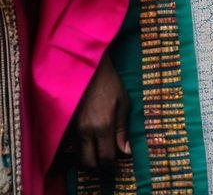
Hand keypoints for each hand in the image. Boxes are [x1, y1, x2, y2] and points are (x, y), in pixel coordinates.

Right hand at [71, 52, 130, 170]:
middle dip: (98, 166)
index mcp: (103, 126)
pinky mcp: (66, 125)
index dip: (112, 165)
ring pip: (78, 157)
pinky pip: (69, 146)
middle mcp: (86, 131)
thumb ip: (122, 129)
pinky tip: (86, 142)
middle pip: (89, 163)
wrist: (88, 68)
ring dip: (87, 158)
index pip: (106, 158)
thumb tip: (126, 151)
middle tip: (106, 159)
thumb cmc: (110, 83)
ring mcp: (73, 129)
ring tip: (97, 150)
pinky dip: (77, 149)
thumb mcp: (123, 102)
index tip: (116, 162)